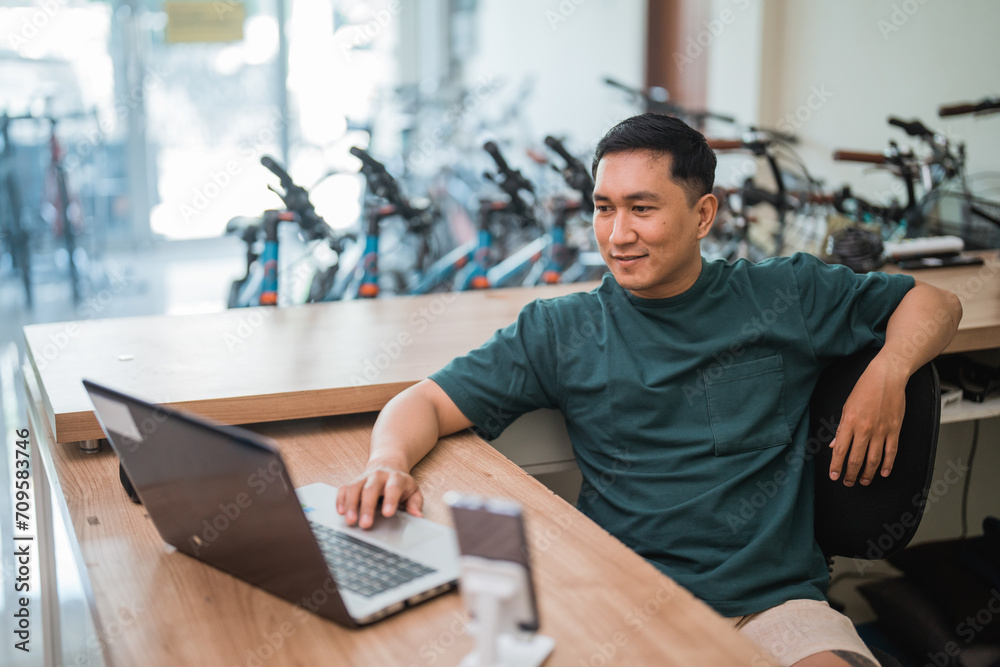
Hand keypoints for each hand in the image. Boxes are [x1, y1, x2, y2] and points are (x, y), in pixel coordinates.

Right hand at [336, 465, 423, 528]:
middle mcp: (378, 476)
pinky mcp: (352, 482)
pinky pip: (344, 488)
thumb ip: (415, 504)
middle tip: (365, 524)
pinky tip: (341, 512)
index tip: (387, 513)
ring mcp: (364, 478)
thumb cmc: (401, 485)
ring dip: (351, 505)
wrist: (388, 466)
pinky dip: (340, 499)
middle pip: (371, 489)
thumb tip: (418, 516)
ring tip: (350, 521)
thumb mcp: (413, 492)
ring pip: (354, 488)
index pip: (393, 487)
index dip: (390, 500)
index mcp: (396, 478)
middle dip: (367, 507)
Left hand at [828, 356, 906, 485]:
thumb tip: (835, 446)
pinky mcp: (895, 430)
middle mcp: (865, 429)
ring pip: (874, 459)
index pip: (840, 451)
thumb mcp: (846, 407)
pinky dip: (887, 465)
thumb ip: (841, 429)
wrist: (887, 378)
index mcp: (850, 423)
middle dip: (851, 474)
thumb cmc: (864, 389)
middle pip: (856, 459)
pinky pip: (891, 452)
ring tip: (863, 481)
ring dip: (867, 473)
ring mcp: (881, 431)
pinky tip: (883, 473)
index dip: (836, 466)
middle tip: (848, 482)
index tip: (833, 476)